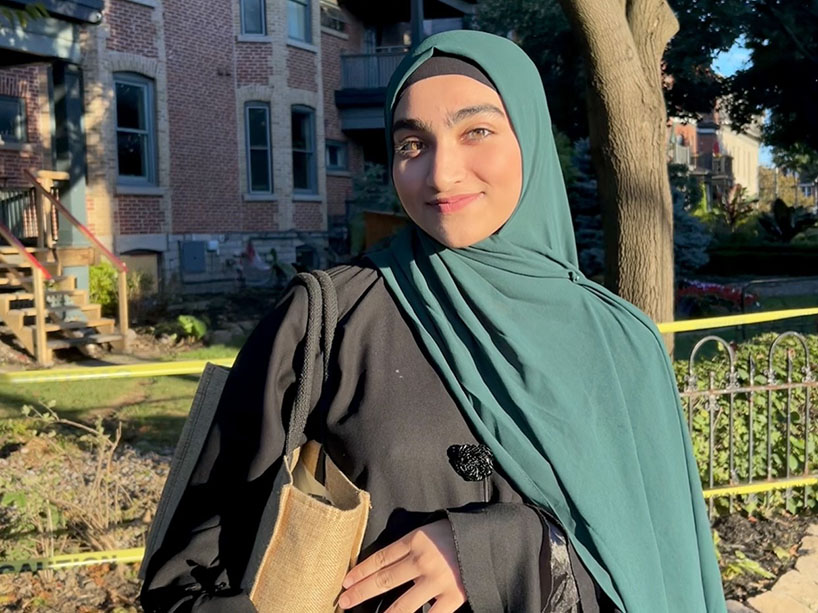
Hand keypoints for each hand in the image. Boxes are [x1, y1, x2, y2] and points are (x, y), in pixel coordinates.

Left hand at [338, 519, 466, 611]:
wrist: (493, 539)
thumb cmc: (459, 533)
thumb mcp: (431, 529)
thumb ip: (410, 543)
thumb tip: (385, 561)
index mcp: (416, 539)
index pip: (381, 557)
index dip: (361, 570)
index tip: (346, 581)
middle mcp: (422, 560)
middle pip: (384, 579)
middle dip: (361, 592)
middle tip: (343, 601)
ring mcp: (437, 581)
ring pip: (401, 605)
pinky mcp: (453, 597)